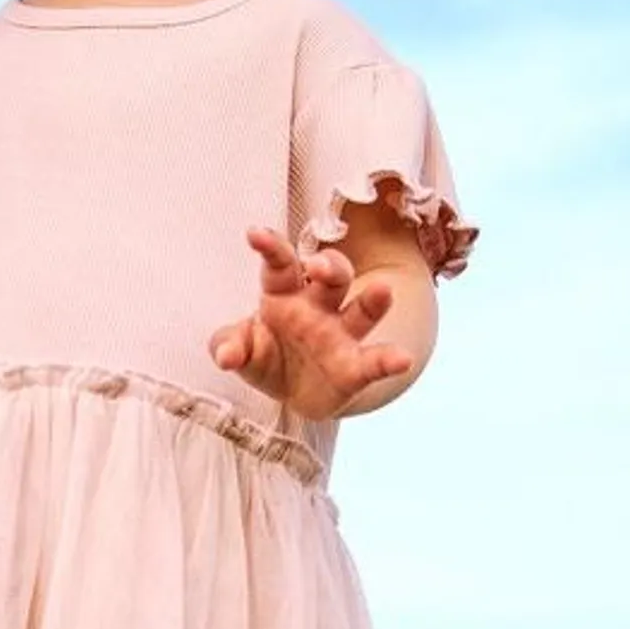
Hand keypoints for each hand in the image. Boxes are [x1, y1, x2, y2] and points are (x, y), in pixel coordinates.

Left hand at [208, 226, 412, 419]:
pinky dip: (390, 359)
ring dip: (373, 299)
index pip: (281, 264)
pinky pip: (375, 361)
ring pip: (362, 309)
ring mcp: (341, 334)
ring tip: (382, 290)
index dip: (270, 247)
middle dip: (329, 265)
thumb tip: (225, 356)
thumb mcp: (241, 351)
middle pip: (332, 274)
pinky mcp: (355, 367)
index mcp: (284, 293)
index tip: (254, 234)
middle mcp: (318, 306)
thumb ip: (229, 346)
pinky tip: (403, 359)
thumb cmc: (264, 356)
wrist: (291, 394)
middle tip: (319, 267)